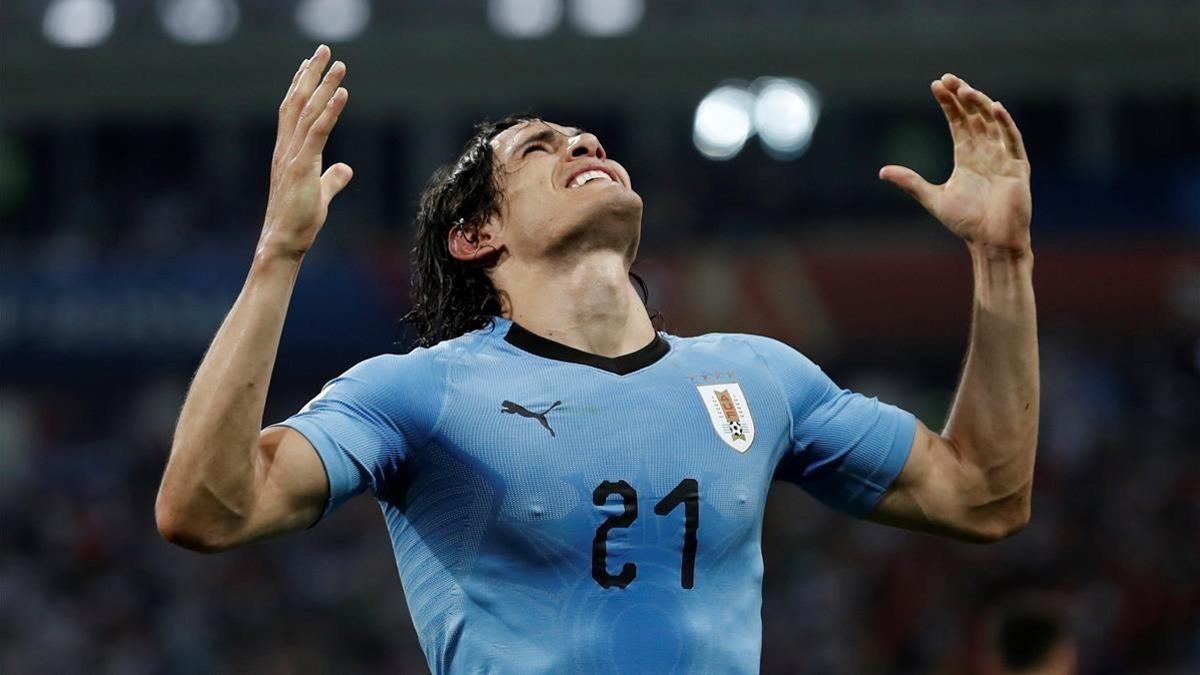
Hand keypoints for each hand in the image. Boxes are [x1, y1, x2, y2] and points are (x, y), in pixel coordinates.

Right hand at [258, 45, 352, 259]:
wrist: (284, 242)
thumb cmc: (299, 221)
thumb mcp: (320, 194)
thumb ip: (332, 179)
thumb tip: (345, 169)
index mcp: (289, 151)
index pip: (293, 111)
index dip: (301, 85)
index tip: (308, 64)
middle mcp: (287, 148)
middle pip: (298, 102)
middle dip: (311, 74)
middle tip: (324, 50)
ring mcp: (293, 156)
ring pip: (307, 111)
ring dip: (323, 85)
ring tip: (338, 64)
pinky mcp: (302, 167)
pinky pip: (318, 132)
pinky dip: (331, 110)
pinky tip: (342, 93)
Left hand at [880, 73, 1031, 258]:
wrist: (990, 242)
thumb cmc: (966, 222)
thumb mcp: (933, 198)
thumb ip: (910, 182)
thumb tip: (882, 171)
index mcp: (967, 157)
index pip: (957, 122)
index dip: (948, 104)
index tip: (936, 85)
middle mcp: (985, 152)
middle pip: (974, 116)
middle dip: (962, 96)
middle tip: (948, 78)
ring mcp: (1003, 158)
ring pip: (992, 123)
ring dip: (980, 105)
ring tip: (964, 89)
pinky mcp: (1017, 167)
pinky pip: (1012, 140)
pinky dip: (1005, 123)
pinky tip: (995, 107)